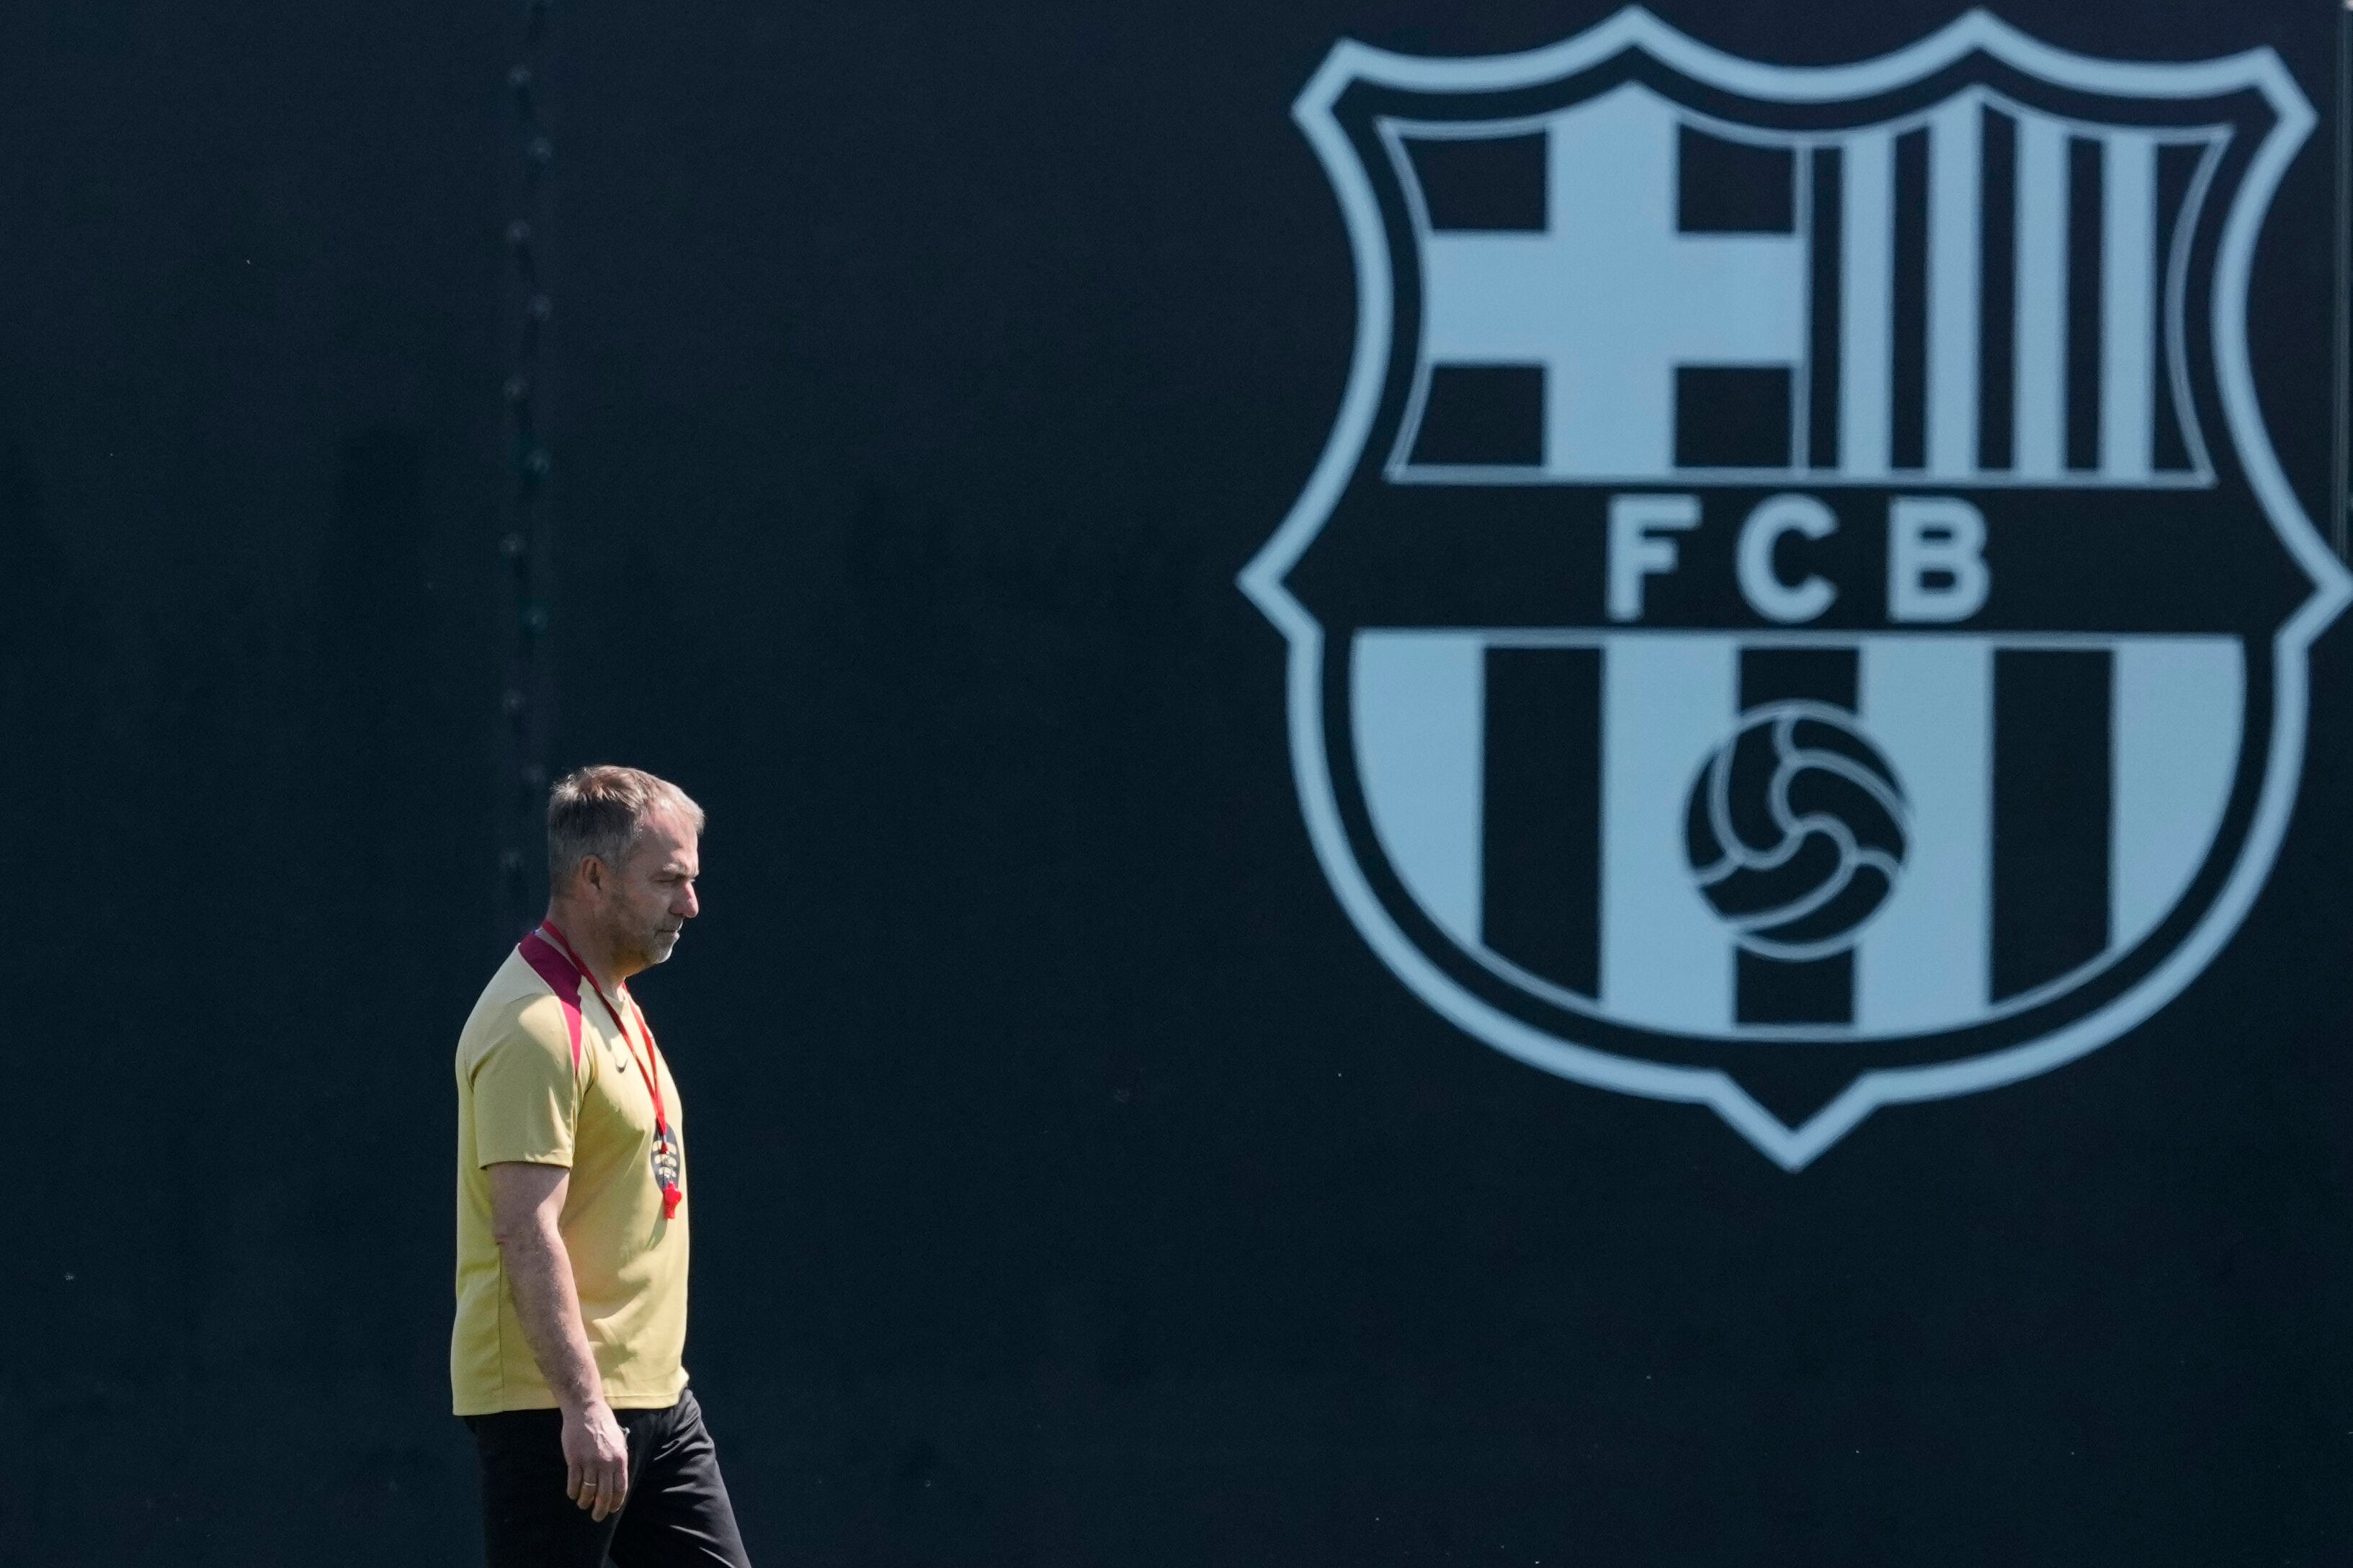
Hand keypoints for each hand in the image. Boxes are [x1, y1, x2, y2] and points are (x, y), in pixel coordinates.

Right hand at [560, 1399, 629, 1520]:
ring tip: (583, 1505)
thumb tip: (617, 1477)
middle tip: (597, 1517)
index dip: (616, 1502)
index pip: (620, 1488)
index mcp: (619, 1458)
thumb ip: (618, 1458)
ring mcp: (589, 1462)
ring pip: (588, 1491)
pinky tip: (572, 1494)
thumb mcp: (619, 1440)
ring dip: (585, 1502)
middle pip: (604, 1494)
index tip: (612, 1510)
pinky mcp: (574, 1459)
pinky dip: (573, 1492)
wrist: (586, 1411)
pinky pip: (573, 1482)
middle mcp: (606, 1463)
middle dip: (600, 1509)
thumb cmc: (603, 1424)